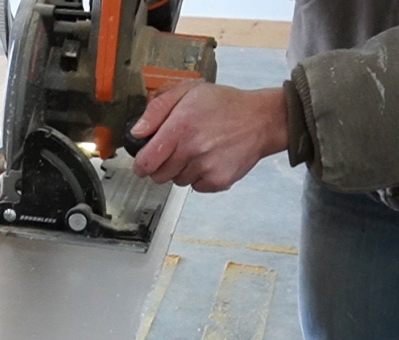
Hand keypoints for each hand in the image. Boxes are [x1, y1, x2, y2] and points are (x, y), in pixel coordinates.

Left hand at [130, 81, 288, 192]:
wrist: (262, 120)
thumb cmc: (225, 105)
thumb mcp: (188, 92)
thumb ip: (157, 110)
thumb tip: (137, 131)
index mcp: (180, 127)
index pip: (146, 161)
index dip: (140, 164)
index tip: (143, 162)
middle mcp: (192, 149)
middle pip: (158, 176)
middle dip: (161, 166)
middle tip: (175, 151)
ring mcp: (206, 167)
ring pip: (177, 182)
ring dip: (181, 170)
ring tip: (197, 151)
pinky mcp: (218, 180)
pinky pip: (195, 187)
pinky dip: (199, 177)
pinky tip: (209, 160)